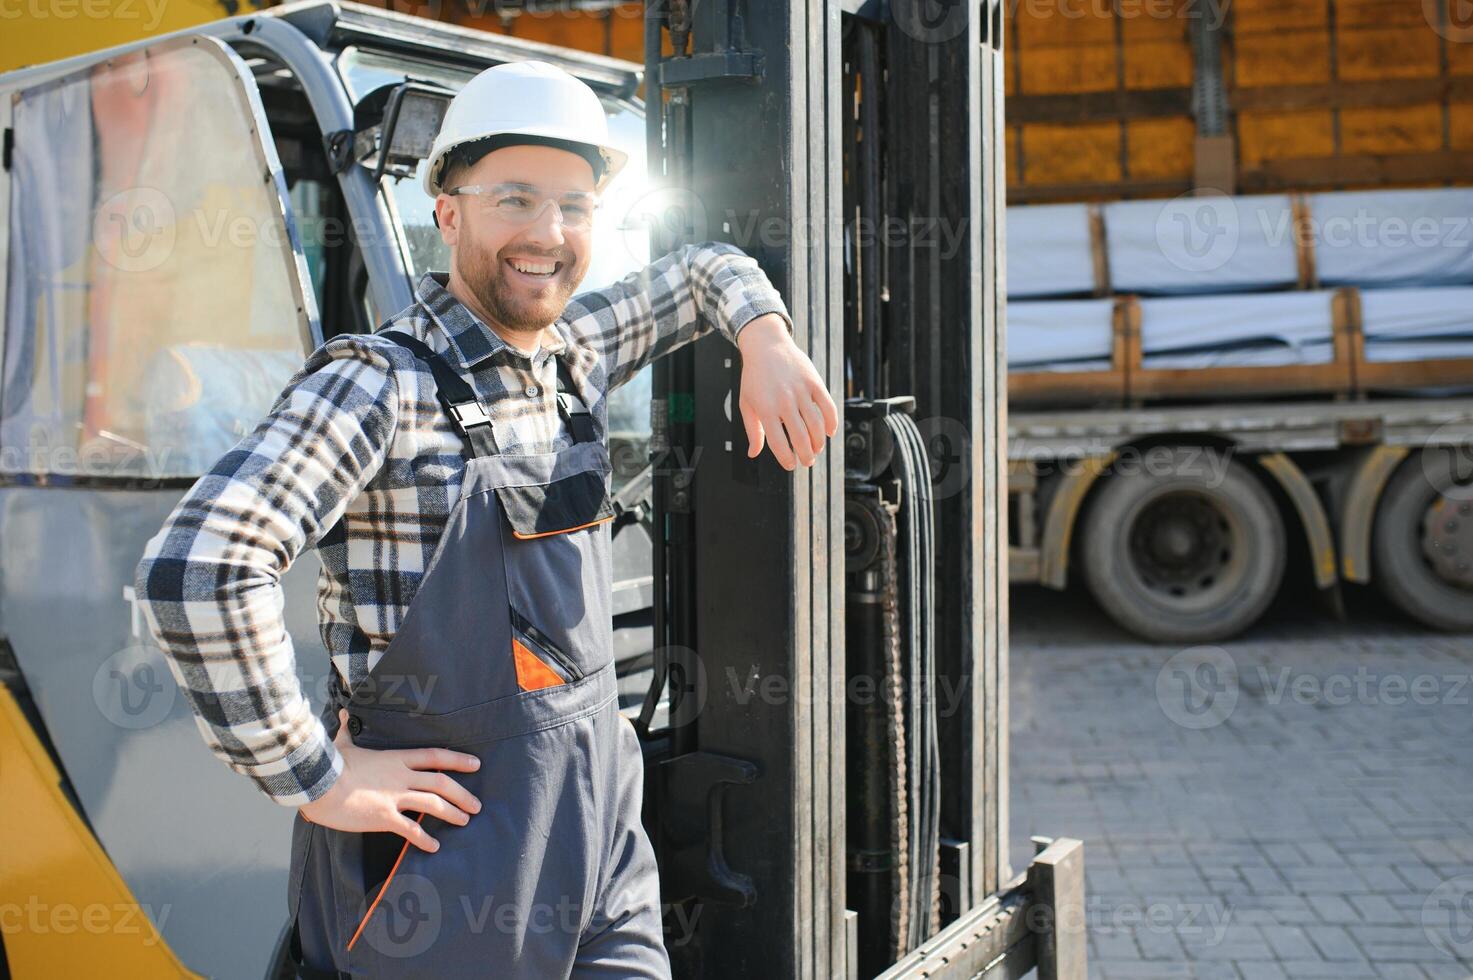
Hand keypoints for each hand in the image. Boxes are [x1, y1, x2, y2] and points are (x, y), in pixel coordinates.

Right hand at [297, 708, 482, 852]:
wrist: (317, 783)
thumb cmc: (330, 764)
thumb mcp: (343, 744)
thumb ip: (348, 730)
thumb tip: (343, 714)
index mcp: (396, 758)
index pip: (435, 756)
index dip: (458, 760)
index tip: (476, 764)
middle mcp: (401, 776)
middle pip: (441, 783)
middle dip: (462, 794)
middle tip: (477, 805)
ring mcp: (394, 797)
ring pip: (433, 804)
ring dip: (452, 813)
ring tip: (465, 821)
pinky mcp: (383, 817)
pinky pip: (411, 830)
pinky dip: (425, 840)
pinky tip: (435, 847)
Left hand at [736, 314, 839, 470]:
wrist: (766, 346)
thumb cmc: (754, 378)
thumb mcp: (747, 404)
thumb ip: (753, 431)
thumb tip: (754, 454)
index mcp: (765, 409)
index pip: (778, 443)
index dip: (786, 459)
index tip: (790, 465)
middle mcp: (784, 401)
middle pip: (801, 438)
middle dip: (806, 455)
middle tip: (807, 461)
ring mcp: (800, 391)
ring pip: (816, 425)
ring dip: (818, 443)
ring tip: (816, 449)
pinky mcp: (814, 382)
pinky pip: (828, 407)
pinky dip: (831, 423)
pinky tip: (829, 433)